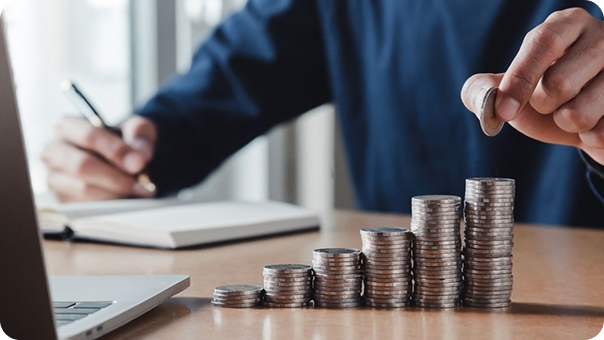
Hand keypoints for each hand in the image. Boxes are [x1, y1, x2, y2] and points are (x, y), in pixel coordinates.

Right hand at [42, 116, 157, 201]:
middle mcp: (55, 151)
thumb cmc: (124, 140)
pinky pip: (85, 207)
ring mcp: (55, 177)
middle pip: (82, 165)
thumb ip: (139, 135)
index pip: (89, 136)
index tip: (139, 163)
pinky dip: (110, 206)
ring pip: (83, 189)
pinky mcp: (62, 199)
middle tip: (143, 185)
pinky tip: (128, 201)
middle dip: (116, 178)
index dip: (115, 150)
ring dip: (116, 194)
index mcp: (69, 127)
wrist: (118, 159)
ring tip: (139, 193)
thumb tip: (139, 158)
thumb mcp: (136, 129)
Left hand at [461, 8, 603, 164]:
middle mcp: (603, 37)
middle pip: (559, 83)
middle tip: (550, 103)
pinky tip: (597, 121)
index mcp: (568, 25)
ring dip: (566, 125)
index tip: (504, 111)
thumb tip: (484, 95)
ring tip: (574, 112)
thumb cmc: (547, 100)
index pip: (544, 42)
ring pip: (579, 114)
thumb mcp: (512, 90)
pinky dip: (588, 137)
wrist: (590, 125)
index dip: (520, 79)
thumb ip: (483, 90)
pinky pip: (600, 134)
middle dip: (542, 107)